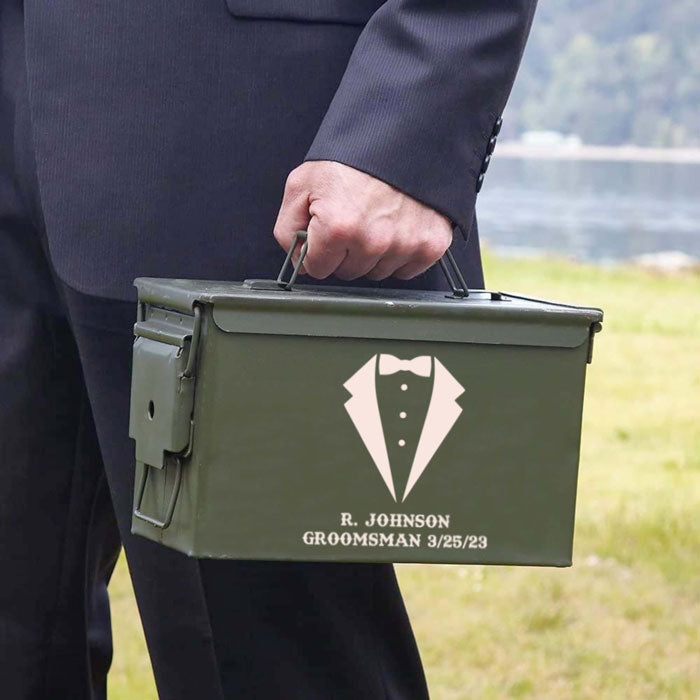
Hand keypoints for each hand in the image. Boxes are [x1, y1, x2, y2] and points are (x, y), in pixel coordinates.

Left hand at [273, 161, 452, 280]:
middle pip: (348, 272)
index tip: (326, 231)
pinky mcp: (431, 244)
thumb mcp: (302, 184)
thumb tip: (297, 260)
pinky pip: (407, 270)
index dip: (318, 250)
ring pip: (377, 272)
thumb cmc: (354, 157)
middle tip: (353, 218)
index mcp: (339, 227)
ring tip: (375, 219)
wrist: (403, 134)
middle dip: (345, 252)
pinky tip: (396, 228)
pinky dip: (401, 254)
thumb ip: (288, 228)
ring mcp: (405, 245)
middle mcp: (374, 241)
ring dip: (373, 254)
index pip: (317, 269)